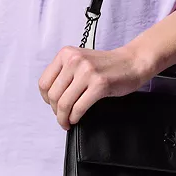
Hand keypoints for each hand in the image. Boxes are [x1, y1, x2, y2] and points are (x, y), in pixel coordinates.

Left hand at [38, 44, 152, 128]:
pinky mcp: (99, 84)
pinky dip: (75, 117)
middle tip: (61, 117)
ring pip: (64, 103)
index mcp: (66, 53)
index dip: (46, 99)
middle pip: (53, 95)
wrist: (131, 62)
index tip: (52, 105)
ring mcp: (87, 72)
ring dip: (63, 118)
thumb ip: (64, 73)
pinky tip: (76, 119)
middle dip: (55, 111)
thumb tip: (50, 98)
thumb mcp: (80, 61)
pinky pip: (79, 107)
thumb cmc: (106, 65)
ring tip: (67, 122)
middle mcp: (75, 60)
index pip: (44, 82)